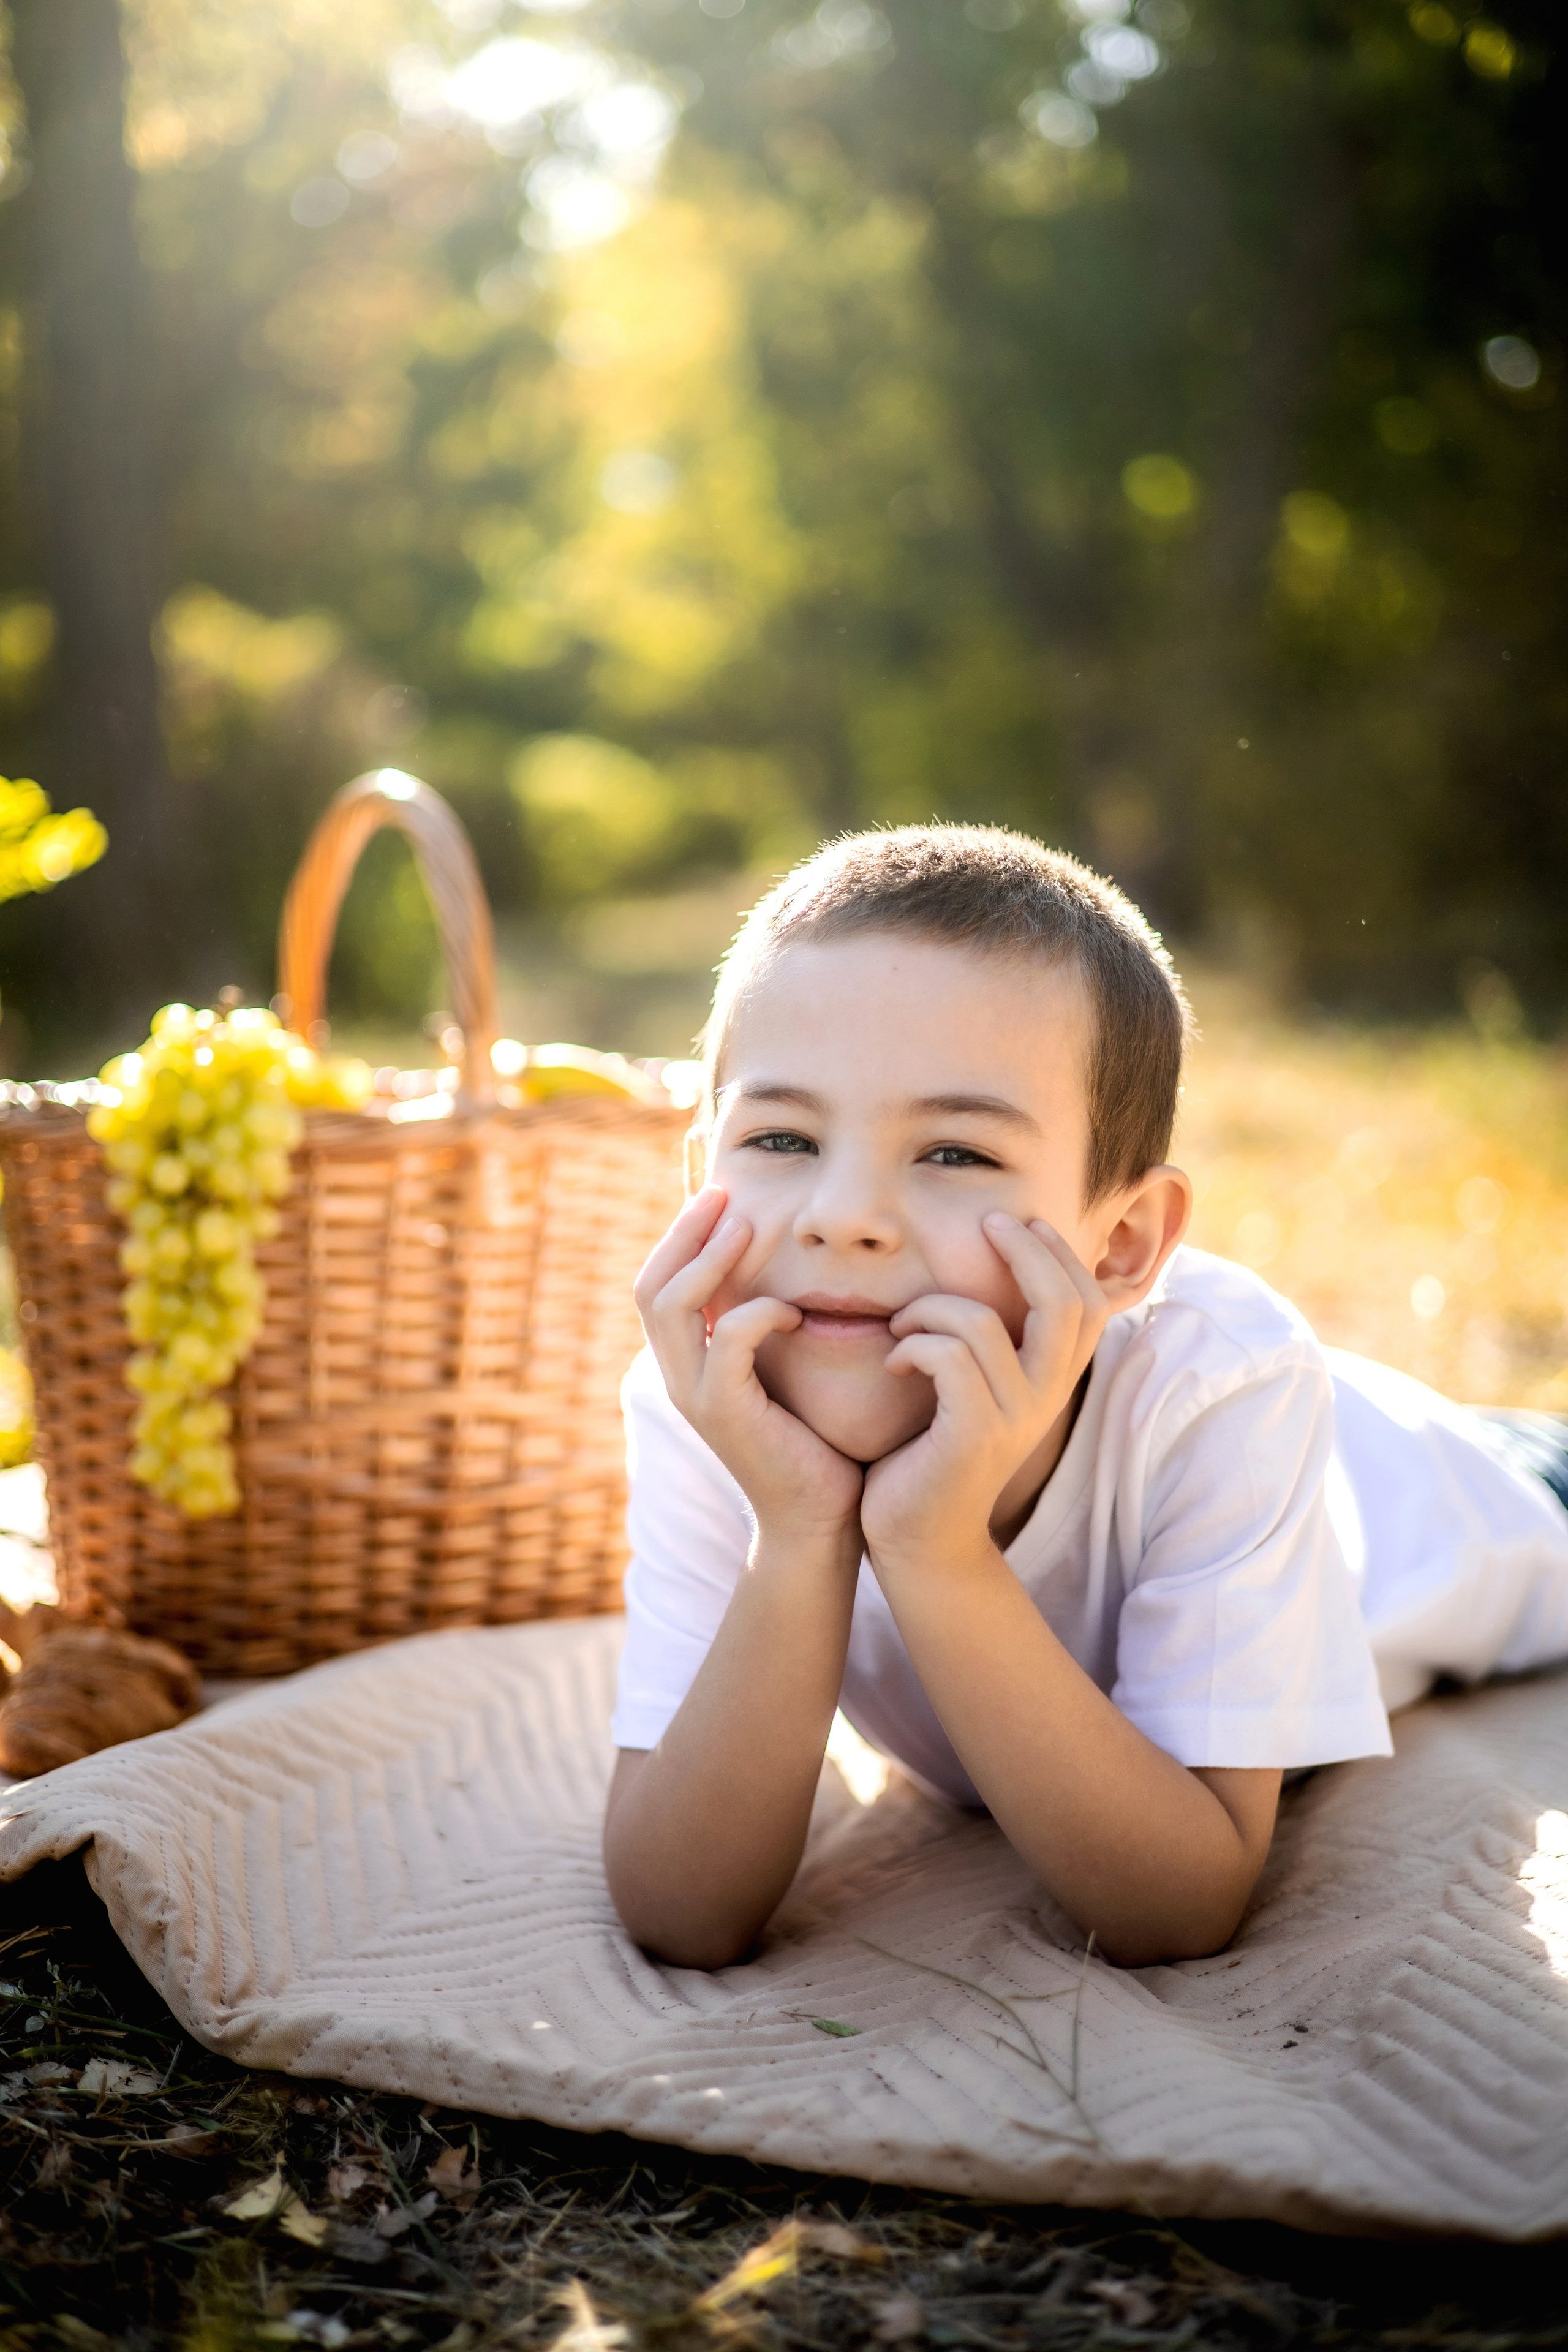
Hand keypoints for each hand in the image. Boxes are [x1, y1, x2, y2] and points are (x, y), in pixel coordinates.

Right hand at [634, 1188, 864, 1542]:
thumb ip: (771, 1326)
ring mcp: (695, 1396)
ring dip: (708, 1259)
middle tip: (723, 1192)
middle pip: (650, 1286)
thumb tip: (787, 1270)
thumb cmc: (814, 1440)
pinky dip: (757, 1316)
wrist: (821, 1518)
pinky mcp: (725, 1415)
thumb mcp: (786, 1370)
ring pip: (670, 1307)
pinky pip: (726, 1347)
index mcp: (688, 1362)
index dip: (680, 1236)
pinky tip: (793, 1311)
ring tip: (745, 1226)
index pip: (658, 1283)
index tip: (719, 1194)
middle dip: (684, 1232)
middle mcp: (679, 1376)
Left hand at [860, 1212, 1111, 1573]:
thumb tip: (992, 1272)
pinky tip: (893, 1362)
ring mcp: (1013, 1419)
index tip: (1019, 1221)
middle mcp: (1045, 1400)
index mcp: (1050, 1384)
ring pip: (980, 1322)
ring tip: (901, 1325)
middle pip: (1063, 1302)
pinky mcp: (972, 1435)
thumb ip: (991, 1342)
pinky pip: (948, 1356)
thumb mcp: (974, 1388)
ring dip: (929, 1307)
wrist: (917, 1540)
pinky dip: (913, 1345)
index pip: (1086, 1303)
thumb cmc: (930, 1454)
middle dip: (1025, 1249)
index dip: (1060, 1254)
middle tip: (987, 1222)